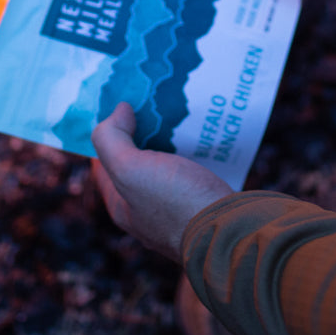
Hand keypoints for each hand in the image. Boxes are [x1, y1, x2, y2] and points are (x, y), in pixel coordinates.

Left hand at [91, 103, 232, 259]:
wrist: (231, 230)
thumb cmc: (176, 202)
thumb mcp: (130, 169)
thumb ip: (112, 139)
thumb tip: (117, 110)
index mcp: (123, 206)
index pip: (104, 164)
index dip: (109, 133)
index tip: (122, 104)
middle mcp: (148, 212)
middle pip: (140, 164)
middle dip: (145, 134)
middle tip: (156, 104)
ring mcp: (180, 209)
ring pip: (172, 167)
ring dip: (175, 143)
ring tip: (183, 114)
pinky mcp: (208, 205)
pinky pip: (198, 173)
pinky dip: (200, 154)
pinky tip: (208, 136)